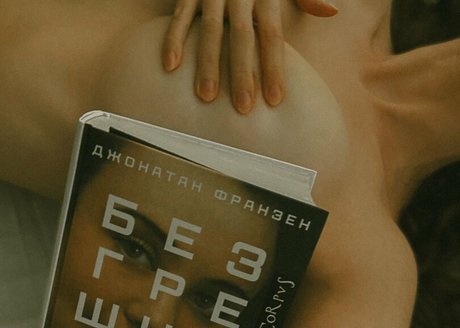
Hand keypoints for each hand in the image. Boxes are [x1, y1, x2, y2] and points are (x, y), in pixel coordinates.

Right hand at [161, 0, 337, 113]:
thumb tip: (331, 11)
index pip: (272, 36)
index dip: (274, 68)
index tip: (275, 100)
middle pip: (242, 38)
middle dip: (242, 74)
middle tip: (242, 108)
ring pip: (210, 31)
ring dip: (207, 64)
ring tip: (206, 96)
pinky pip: (180, 16)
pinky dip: (174, 40)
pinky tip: (171, 67)